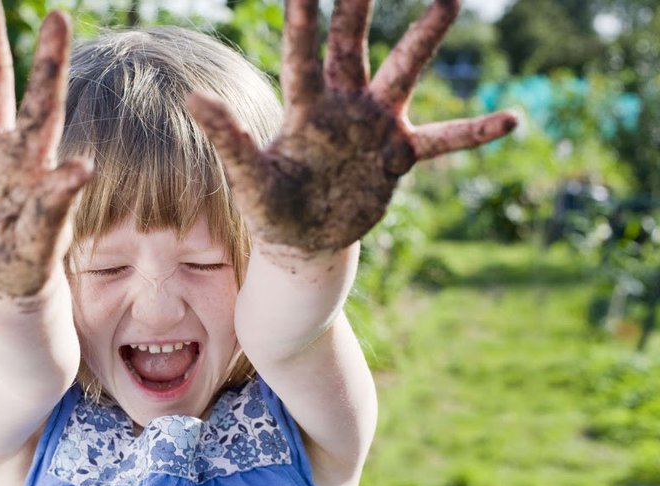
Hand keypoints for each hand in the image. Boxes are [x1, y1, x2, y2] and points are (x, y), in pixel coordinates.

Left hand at [189, 0, 516, 254]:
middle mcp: (342, 107)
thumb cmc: (271, 207)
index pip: (303, 57)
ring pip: (403, 73)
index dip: (304, 20)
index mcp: (305, 110)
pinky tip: (512, 120)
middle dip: (359, 7)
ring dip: (423, 39)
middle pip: (353, 45)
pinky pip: (443, 139)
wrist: (304, 240)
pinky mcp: (398, 156)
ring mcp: (374, 127)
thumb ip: (230, 139)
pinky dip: (474, 132)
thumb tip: (194, 99)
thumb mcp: (250, 178)